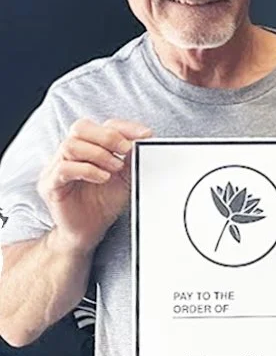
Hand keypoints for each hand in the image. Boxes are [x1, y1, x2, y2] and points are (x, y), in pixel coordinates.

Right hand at [37, 119, 152, 252]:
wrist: (90, 231)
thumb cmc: (106, 202)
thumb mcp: (126, 177)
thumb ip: (132, 159)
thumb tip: (145, 140)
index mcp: (88, 147)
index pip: (102, 124)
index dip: (124, 127)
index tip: (145, 135)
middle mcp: (70, 153)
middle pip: (81, 127)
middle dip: (108, 136)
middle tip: (126, 150)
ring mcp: (56, 167)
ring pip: (71, 145)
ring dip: (99, 154)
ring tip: (115, 169)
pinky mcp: (50, 184)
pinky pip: (64, 169)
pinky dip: (88, 170)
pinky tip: (103, 178)